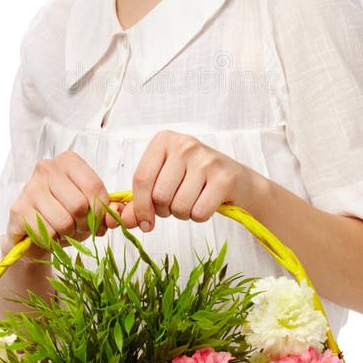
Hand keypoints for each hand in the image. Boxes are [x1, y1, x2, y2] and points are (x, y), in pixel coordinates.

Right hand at [2, 150, 120, 257]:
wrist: (33, 233)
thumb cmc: (65, 214)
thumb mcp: (91, 209)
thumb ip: (107, 209)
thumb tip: (116, 213)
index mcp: (68, 161)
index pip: (94, 186)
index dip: (101, 211)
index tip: (99, 221)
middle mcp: (46, 168)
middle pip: (79, 205)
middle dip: (84, 225)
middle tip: (79, 228)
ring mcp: (30, 188)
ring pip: (64, 222)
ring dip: (68, 234)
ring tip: (63, 231)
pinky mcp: (18, 210)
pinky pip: (46, 233)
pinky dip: (52, 240)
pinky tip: (47, 235)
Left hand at [108, 129, 256, 233]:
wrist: (238, 181)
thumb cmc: (195, 180)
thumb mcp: (164, 182)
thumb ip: (141, 201)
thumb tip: (124, 220)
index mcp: (164, 140)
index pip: (141, 178)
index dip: (140, 206)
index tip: (145, 222)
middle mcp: (185, 145)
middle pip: (159, 195)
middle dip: (165, 210)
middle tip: (177, 202)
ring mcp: (205, 160)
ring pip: (178, 206)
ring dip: (183, 213)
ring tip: (194, 200)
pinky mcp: (223, 178)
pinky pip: (198, 212)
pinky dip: (200, 216)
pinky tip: (207, 202)